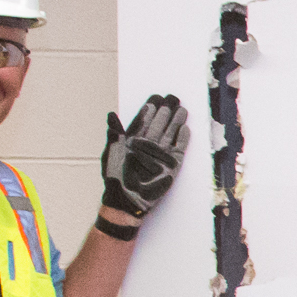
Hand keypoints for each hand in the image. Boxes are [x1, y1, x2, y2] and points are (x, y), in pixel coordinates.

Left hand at [100, 94, 189, 218]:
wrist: (127, 199)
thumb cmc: (116, 177)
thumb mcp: (111, 152)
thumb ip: (115, 134)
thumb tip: (111, 114)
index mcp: (133, 139)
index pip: (143, 120)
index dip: (149, 109)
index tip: (155, 97)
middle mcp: (148, 145)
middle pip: (159, 124)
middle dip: (166, 110)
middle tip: (172, 98)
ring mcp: (160, 154)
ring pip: (170, 134)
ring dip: (176, 121)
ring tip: (181, 109)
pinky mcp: (171, 165)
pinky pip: (179, 149)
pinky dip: (182, 140)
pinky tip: (185, 129)